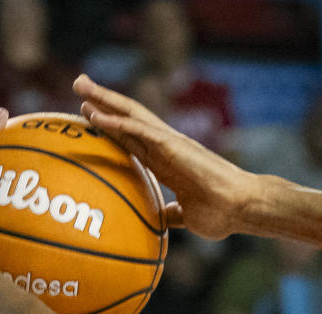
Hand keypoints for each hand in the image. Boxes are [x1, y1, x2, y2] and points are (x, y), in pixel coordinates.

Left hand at [74, 74, 257, 239]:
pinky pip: (139, 131)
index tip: (88, 114)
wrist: (242, 208)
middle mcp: (165, 146)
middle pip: (127, 117)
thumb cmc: (222, 213)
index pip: (132, 137)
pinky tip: (96, 115)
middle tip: (79, 83)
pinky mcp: (173, 146)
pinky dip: (116, 123)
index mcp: (166, 161)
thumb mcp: (188, 216)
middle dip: (102, 99)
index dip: (110, 125)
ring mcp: (169, 143)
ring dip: (104, 99)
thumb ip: (173, 215)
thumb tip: (162, 223)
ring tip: (80, 84)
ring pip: (130, 114)